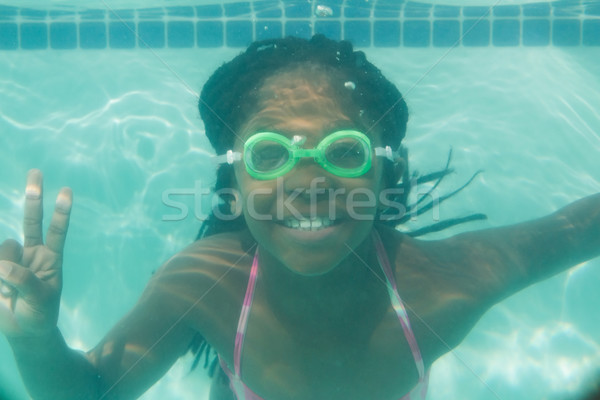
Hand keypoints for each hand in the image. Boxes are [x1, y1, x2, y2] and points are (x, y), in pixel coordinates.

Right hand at [0, 169, 71, 336]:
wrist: (23, 331)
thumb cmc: (40, 314)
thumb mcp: (40, 299)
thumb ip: (25, 281)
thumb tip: (2, 265)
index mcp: (51, 258)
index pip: (57, 231)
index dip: (61, 212)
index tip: (66, 191)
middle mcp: (32, 253)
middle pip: (31, 220)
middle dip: (33, 197)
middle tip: (37, 171)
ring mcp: (11, 259)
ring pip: (5, 248)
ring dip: (6, 272)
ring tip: (9, 292)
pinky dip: (0, 274)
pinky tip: (3, 289)